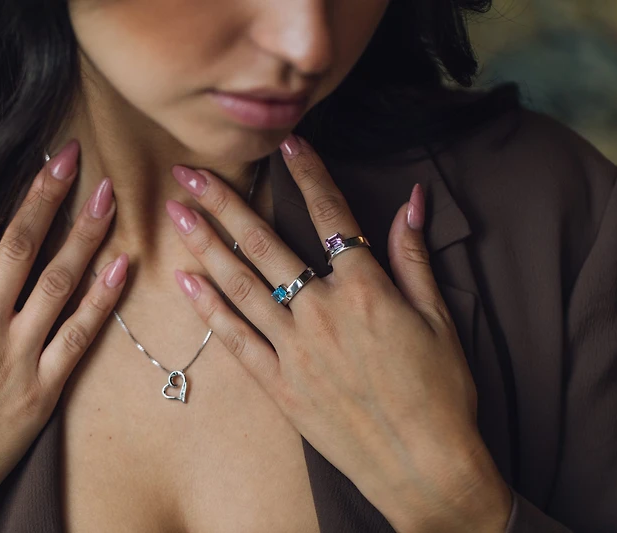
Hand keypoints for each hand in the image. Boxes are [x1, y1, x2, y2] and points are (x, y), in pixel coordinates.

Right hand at [0, 140, 127, 530]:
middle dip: (49, 199)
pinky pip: (78, 338)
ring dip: (85, 238)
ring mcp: (15, 359)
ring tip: (109, 200)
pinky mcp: (41, 392)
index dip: (3, 195)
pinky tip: (121, 268)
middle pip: (21, 249)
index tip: (29, 161)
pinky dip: (101, 301)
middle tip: (77, 159)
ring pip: (57, 285)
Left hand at [166, 134, 511, 532]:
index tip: (286, 144)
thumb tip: (412, 201)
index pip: (330, 216)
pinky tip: (184, 280)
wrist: (424, 466)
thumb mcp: (438, 319)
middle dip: (225, 202)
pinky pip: (235, 340)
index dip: (308, 174)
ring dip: (206, 245)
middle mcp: (323, 312)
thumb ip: (414, 257)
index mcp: (366, 290)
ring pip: (241, 285)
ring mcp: (295, 349)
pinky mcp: (279, 385)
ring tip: (176, 214)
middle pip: (266, 243)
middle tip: (190, 173)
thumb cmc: (440, 393)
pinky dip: (208, 308)